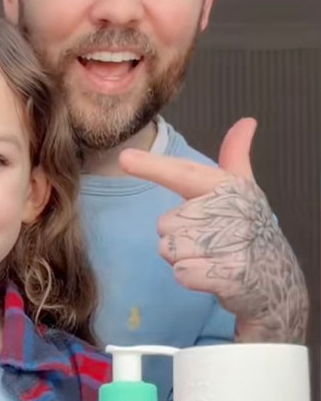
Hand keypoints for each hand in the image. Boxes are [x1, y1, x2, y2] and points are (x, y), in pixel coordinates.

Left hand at [119, 118, 308, 342]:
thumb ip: (236, 157)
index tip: (124, 158)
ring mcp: (232, 243)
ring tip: (209, 257)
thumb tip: (246, 121)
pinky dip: (191, 277)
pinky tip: (211, 274)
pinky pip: (182, 272)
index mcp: (228, 187)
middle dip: (177, 236)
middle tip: (207, 240)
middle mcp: (231, 210)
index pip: (184, 174)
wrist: (275, 279)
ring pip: (169, 249)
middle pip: (166, 223)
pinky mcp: (229, 274)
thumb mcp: (244, 191)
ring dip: (182, 258)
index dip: (153, 167)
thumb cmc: (249, 230)